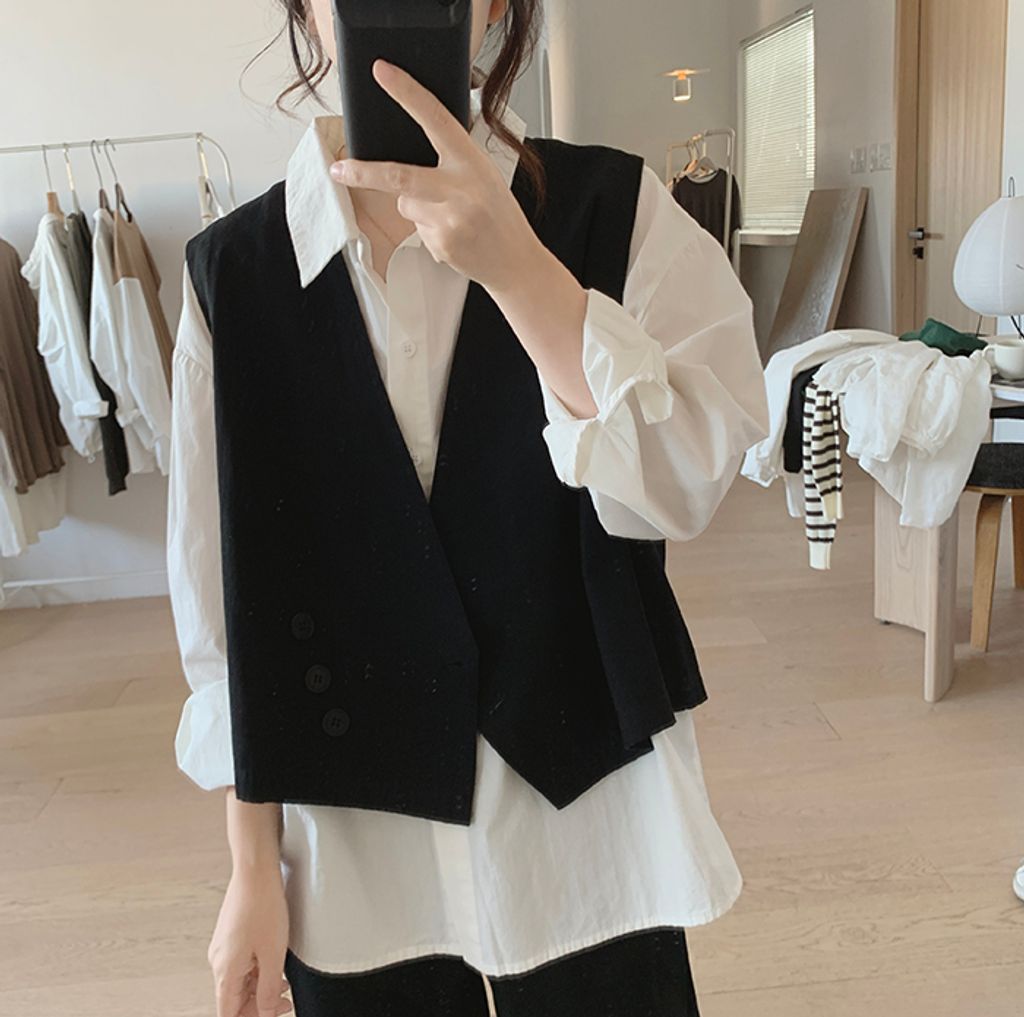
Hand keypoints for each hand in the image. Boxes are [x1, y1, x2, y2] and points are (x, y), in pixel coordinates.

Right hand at [208, 865, 292, 1016]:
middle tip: (286, 1002)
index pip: (228, 1014)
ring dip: (260, 987)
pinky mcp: (230, 936)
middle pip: (234, 999)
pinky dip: (256, 970)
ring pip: (239, 981)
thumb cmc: (263, 907)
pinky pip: (241, 964)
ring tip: (284, 983)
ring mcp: (223, 948)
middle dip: (259, 1005)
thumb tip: (267, 1013)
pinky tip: (274, 963)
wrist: (255, 872)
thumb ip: (269, 989)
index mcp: (225, 971)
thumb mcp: (273, 954)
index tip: (271, 1014)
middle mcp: (218, 962)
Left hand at [329, 58, 547, 291]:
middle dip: (362, 173)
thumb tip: (409, 148)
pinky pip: (417, 231)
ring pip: (406, 205)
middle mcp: (461, 189)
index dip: (407, 94)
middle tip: (339, 169)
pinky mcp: (442, 244)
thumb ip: (453, 160)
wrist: (515, 260)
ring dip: (417, 208)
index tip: (383, 73)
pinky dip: (429, 231)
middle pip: (398, 175)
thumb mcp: (484, 175)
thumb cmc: (500, 215)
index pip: (435, 119)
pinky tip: (454, 235)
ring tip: (451, 217)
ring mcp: (450, 219)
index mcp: (472, 162)